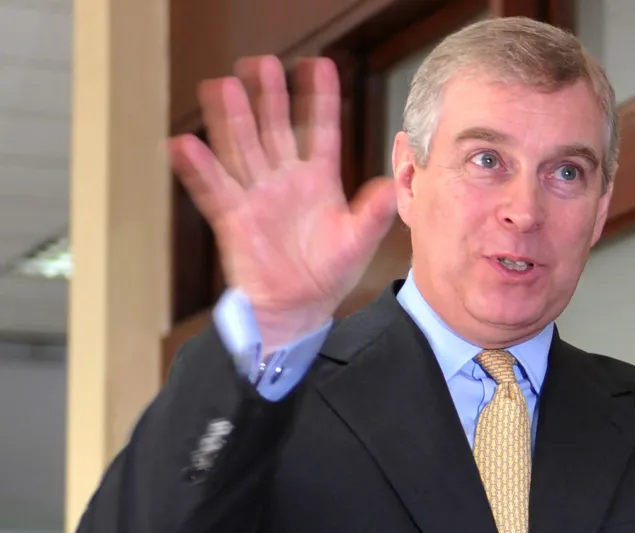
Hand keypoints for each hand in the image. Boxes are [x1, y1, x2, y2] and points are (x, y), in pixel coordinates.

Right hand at [169, 56, 396, 348]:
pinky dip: (199, 168)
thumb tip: (392, 187)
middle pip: (275, 129)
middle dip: (269, 97)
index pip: (321, 130)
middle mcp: (286, 180)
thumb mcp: (358, 241)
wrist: (299, 309)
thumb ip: (374, 213)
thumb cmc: (329, 274)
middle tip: (261, 64)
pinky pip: (214, 188)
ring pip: (242, 148)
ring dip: (232, 120)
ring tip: (223, 87)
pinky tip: (185, 144)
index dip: (321, 99)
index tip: (320, 66)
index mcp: (319, 179)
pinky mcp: (234, 217)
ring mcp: (258, 195)